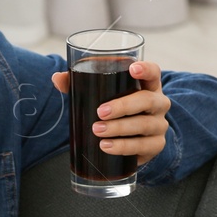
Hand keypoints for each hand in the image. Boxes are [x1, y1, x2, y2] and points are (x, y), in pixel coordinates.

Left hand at [51, 61, 171, 166]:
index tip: (133, 69)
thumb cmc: (117, 110)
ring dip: (120, 129)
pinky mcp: (155, 146)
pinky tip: (107, 147)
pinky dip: (123, 147)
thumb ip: (80, 84)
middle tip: (101, 112)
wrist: (133, 139)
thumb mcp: (103, 95)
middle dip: (123, 106)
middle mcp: (158, 103)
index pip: (154, 72)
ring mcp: (159, 125)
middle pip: (148, 100)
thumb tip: (57, 78)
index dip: (146, 69)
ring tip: (98, 131)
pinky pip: (142, 147)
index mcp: (148, 85)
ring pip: (144, 125)